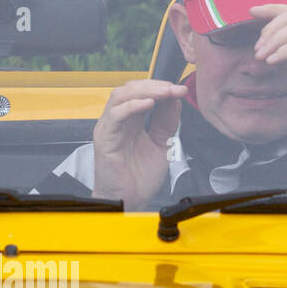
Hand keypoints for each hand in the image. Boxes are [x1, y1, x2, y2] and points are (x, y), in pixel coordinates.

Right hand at [91, 79, 187, 207]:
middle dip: (155, 85)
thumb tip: (175, 100)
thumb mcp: (162, 145)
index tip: (181, 90)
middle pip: (131, 89)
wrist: (131, 202)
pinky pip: (115, 116)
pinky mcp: (105, 139)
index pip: (143, 93)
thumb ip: (167, 123)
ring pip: (121, 96)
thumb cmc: (140, 179)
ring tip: (164, 92)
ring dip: (145, 91)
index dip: (162, 88)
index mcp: (131, 122)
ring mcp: (109, 128)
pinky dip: (132, 106)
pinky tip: (148, 105)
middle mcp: (118, 122)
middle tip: (174, 88)